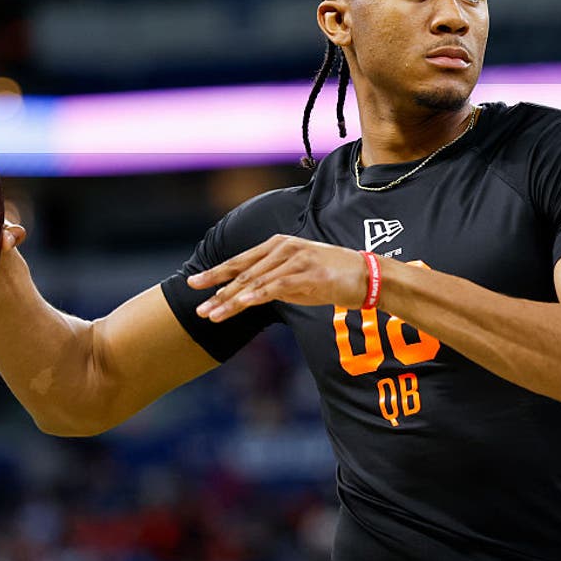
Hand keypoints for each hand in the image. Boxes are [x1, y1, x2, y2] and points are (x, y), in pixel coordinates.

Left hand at [187, 235, 368, 321]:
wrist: (366, 276)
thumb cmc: (332, 277)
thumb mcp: (297, 277)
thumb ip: (273, 281)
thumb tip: (250, 294)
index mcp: (278, 245)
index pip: (241, 260)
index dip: (216, 272)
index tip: (195, 283)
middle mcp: (283, 249)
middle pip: (242, 270)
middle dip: (216, 289)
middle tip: (197, 305)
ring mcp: (294, 260)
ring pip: (253, 281)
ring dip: (230, 299)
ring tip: (211, 314)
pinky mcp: (306, 274)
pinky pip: (273, 287)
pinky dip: (252, 297)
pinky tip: (237, 306)